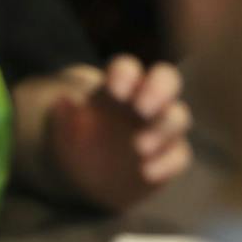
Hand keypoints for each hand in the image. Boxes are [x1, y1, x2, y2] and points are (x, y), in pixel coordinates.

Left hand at [38, 57, 191, 211]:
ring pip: (178, 117)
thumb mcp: (61, 127)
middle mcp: (147, 100)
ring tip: (140, 147)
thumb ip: (63, 115)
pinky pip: (180, 155)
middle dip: (159, 90)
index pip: (128, 68)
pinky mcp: (168, 156)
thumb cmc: (75, 137)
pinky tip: (147, 173)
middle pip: (167, 80)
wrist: (83, 173)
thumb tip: (62, 101)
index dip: (124, 74)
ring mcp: (161, 128)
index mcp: (120, 84)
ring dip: (164, 128)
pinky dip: (168, 162)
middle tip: (143, 108)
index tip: (115, 90)